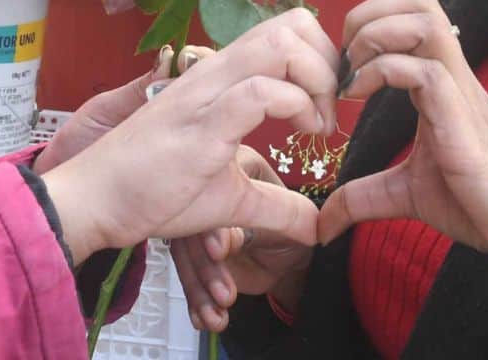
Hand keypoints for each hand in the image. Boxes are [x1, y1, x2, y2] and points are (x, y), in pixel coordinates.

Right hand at [43, 9, 338, 264]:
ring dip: (316, 78)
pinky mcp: (201, 122)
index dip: (321, 60)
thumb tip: (315, 226)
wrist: (96, 199)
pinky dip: (294, 106)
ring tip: (316, 124)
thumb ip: (274, 205)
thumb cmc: (153, 191)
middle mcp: (215, 72)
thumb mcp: (229, 198)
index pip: (285, 31)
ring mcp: (207, 92)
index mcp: (221, 78)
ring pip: (280, 44)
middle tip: (327, 113)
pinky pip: (259, 91)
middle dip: (327, 62)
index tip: (325, 107)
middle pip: (291, 24)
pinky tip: (299, 135)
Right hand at [170, 147, 312, 332]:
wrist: (296, 257)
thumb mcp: (294, 222)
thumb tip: (228, 240)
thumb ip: (264, 223)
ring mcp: (198, 227)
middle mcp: (208, 195)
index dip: (212, 226)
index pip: (213, 193)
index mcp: (234, 168)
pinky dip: (197, 302)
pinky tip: (205, 319)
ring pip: (186, 257)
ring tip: (218, 314)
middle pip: (192, 229)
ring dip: (200, 291)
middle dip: (206, 267)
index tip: (218, 251)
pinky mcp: (195, 256)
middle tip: (224, 293)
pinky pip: (189, 278)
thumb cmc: (300, 228)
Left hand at [318, 0, 487, 338]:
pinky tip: (359, 101)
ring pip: (425, 20)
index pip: (410, 14)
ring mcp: (461, 96)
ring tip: (353, 73)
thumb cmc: (484, 206)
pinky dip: (385, 74)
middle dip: (368, 12)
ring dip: (376, 33)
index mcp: (441, 83)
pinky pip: (427, 73)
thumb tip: (324, 224)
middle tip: (344, 56)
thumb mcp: (409, 196)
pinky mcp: (465, 126)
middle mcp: (453, 78)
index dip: (368, 19)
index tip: (341, 63)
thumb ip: (365, 197)